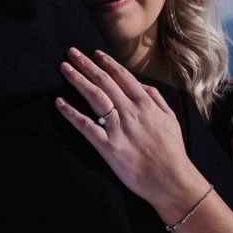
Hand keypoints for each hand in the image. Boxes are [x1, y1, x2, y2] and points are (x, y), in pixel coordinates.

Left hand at [55, 47, 208, 221]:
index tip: (94, 53)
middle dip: (86, 65)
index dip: (107, 63)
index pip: (123, 77)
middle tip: (71, 52)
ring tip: (64, 68)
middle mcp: (130, 112)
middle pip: (104, 82)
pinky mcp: (108, 147)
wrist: (171, 180)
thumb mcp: (170, 119)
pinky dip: (71, 113)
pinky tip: (59, 103)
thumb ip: (156, 99)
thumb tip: (141, 85)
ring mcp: (118, 129)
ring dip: (78, 80)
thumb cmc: (172, 151)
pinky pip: (86, 126)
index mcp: (146, 104)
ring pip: (95, 97)